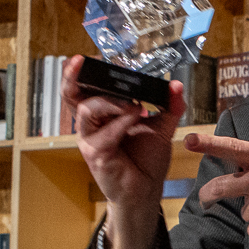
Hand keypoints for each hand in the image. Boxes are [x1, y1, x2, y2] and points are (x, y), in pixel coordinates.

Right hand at [65, 56, 182, 248]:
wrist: (147, 191)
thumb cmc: (146, 160)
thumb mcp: (161, 128)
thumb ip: (169, 106)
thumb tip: (176, 85)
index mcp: (101, 115)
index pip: (83, 89)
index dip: (78, 73)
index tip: (83, 57)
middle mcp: (91, 126)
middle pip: (72, 96)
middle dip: (74, 77)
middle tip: (83, 63)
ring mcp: (90, 141)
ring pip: (87, 110)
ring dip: (110, 102)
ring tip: (134, 104)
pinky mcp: (96, 155)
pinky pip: (104, 134)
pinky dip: (120, 123)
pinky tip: (135, 118)